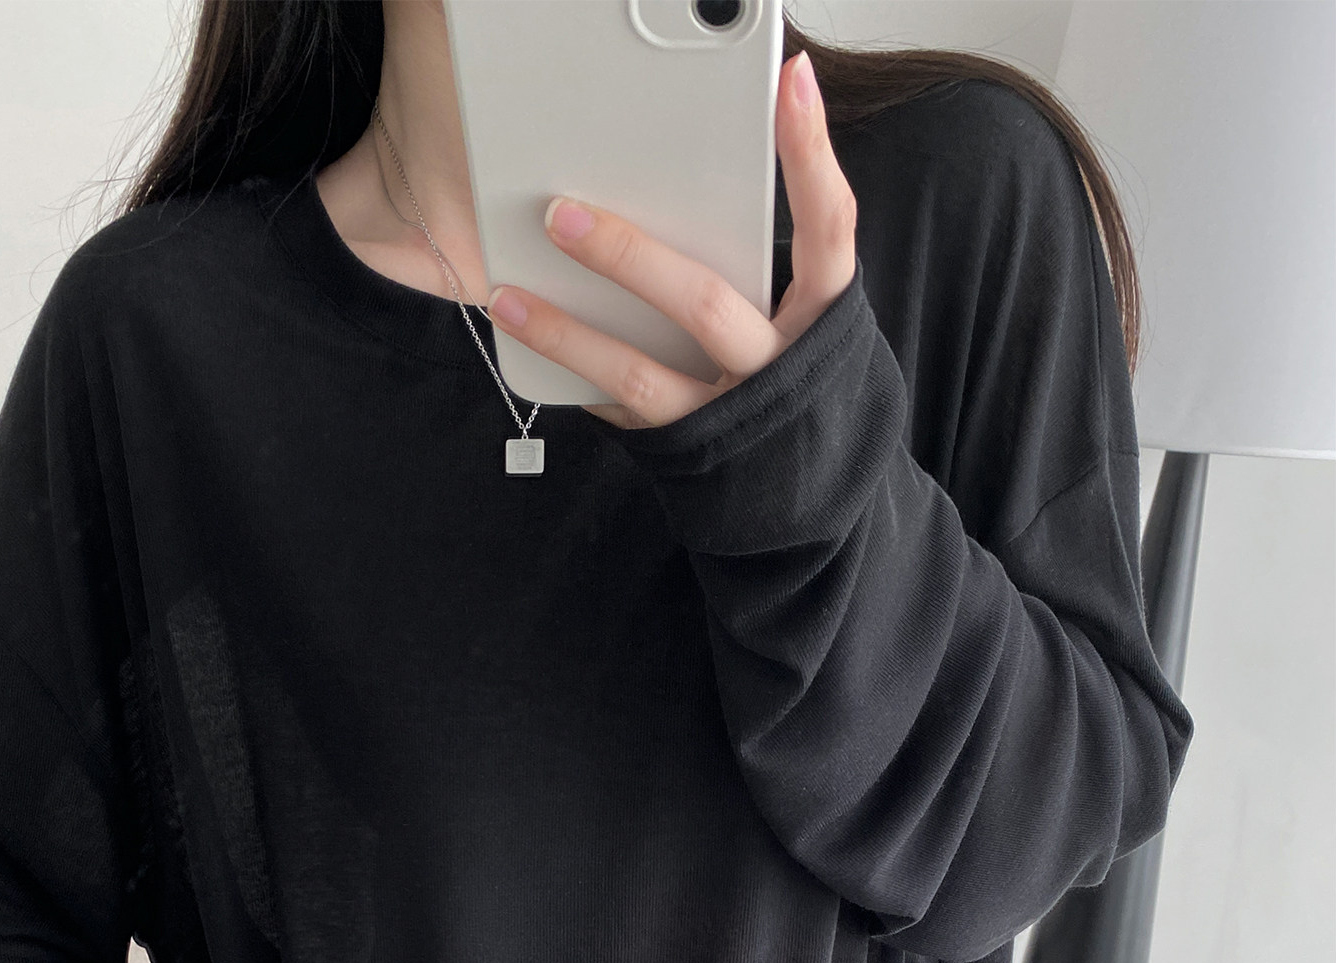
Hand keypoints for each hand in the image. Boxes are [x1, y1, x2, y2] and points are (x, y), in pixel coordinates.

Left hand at [485, 50, 857, 428]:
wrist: (810, 508)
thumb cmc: (796, 388)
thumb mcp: (804, 327)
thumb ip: (758, 267)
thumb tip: (683, 187)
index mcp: (822, 321)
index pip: (827, 227)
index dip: (811, 155)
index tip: (791, 81)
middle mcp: (779, 372)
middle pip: (706, 303)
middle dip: (627, 256)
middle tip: (560, 215)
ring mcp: (730, 420)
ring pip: (641, 375)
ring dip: (566, 334)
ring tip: (507, 297)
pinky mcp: (688, 455)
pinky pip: (624, 412)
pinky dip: (578, 381)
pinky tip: (532, 350)